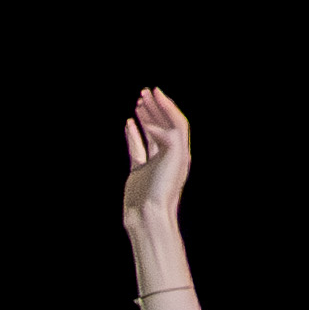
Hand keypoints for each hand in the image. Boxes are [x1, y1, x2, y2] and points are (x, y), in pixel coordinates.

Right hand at [121, 88, 194, 231]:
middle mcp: (169, 156)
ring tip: (139, 103)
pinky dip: (133, 134)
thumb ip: (169, 138)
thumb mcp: (172, 160)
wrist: (149, 217)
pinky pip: (137, 148)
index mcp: (180, 152)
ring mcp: (153, 163)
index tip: (156, 92)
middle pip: (164, 125)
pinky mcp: (139, 172)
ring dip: (146, 117)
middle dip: (156, 107)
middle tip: (146, 92)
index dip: (167, 106)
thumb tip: (153, 126)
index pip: (175, 122)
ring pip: (151, 134)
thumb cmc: (162, 191)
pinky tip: (128, 124)